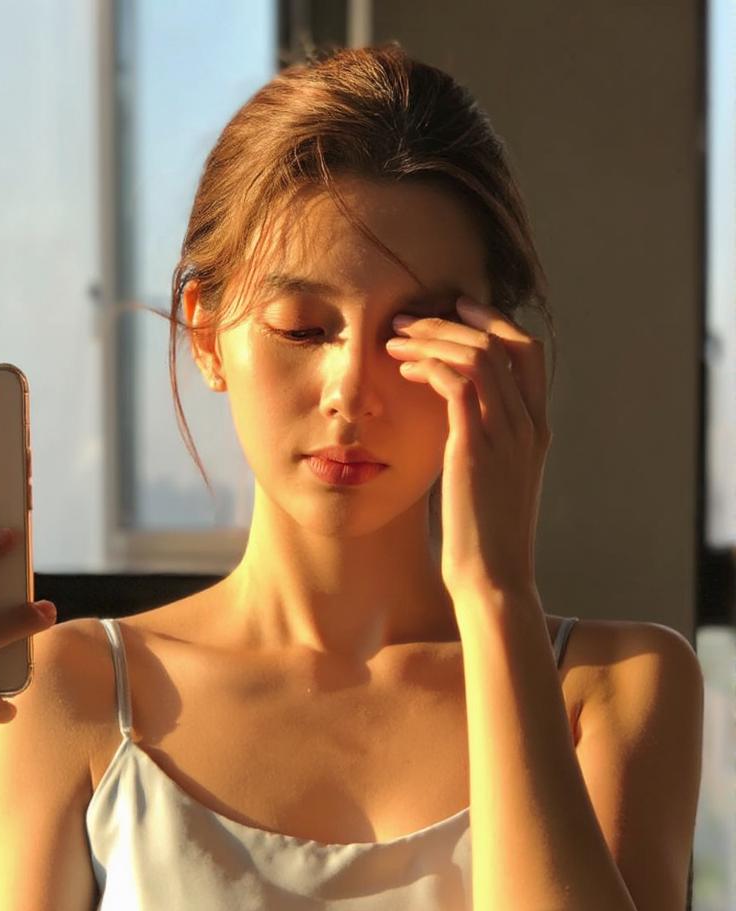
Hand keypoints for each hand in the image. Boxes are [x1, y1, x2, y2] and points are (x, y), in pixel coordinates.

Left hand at [386, 294, 550, 601]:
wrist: (493, 578)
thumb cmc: (484, 538)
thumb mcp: (491, 481)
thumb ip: (481, 444)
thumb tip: (451, 423)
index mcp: (536, 430)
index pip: (528, 352)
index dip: (492, 322)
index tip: (455, 310)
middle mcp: (528, 425)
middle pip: (502, 342)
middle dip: (454, 320)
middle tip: (411, 317)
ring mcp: (506, 435)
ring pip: (478, 355)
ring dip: (432, 338)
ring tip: (395, 339)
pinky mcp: (475, 448)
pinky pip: (456, 384)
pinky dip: (428, 366)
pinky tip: (404, 371)